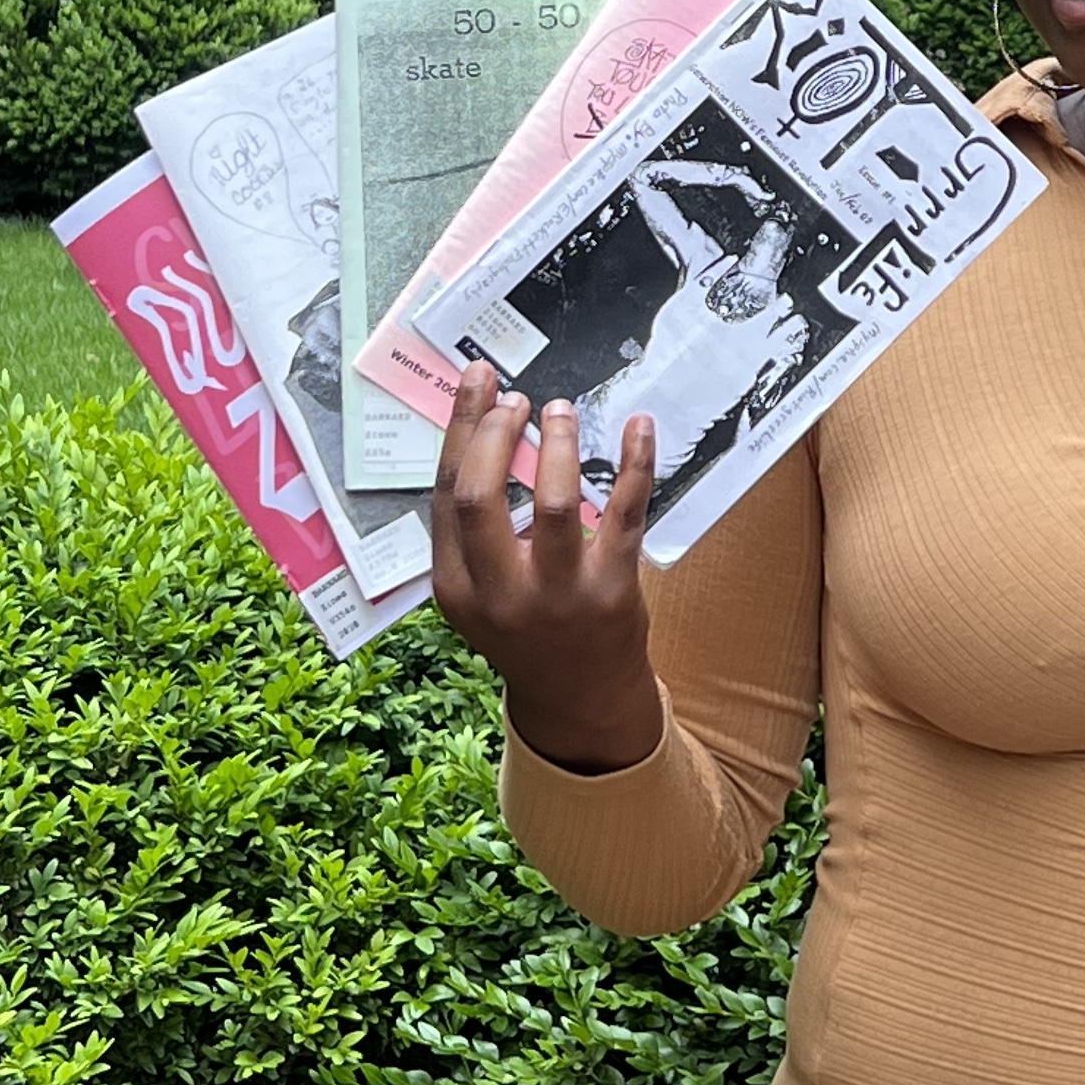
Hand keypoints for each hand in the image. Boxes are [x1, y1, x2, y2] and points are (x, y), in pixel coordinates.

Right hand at [431, 371, 664, 775]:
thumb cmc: (527, 628)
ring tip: (562, 411)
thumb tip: (485, 431)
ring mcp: (558, 595)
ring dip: (558, 444)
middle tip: (515, 399)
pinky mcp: (612, 591)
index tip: (479, 386)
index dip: (461, 431)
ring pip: (554, 504)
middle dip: (494, 433)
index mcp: (456, 588)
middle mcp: (499, 594)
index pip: (446, 494)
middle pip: (480, 496)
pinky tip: (638, 426)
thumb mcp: (479, 592)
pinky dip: (634, 463)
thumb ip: (473, 530)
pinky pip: (624, 514)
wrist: (579, 699)